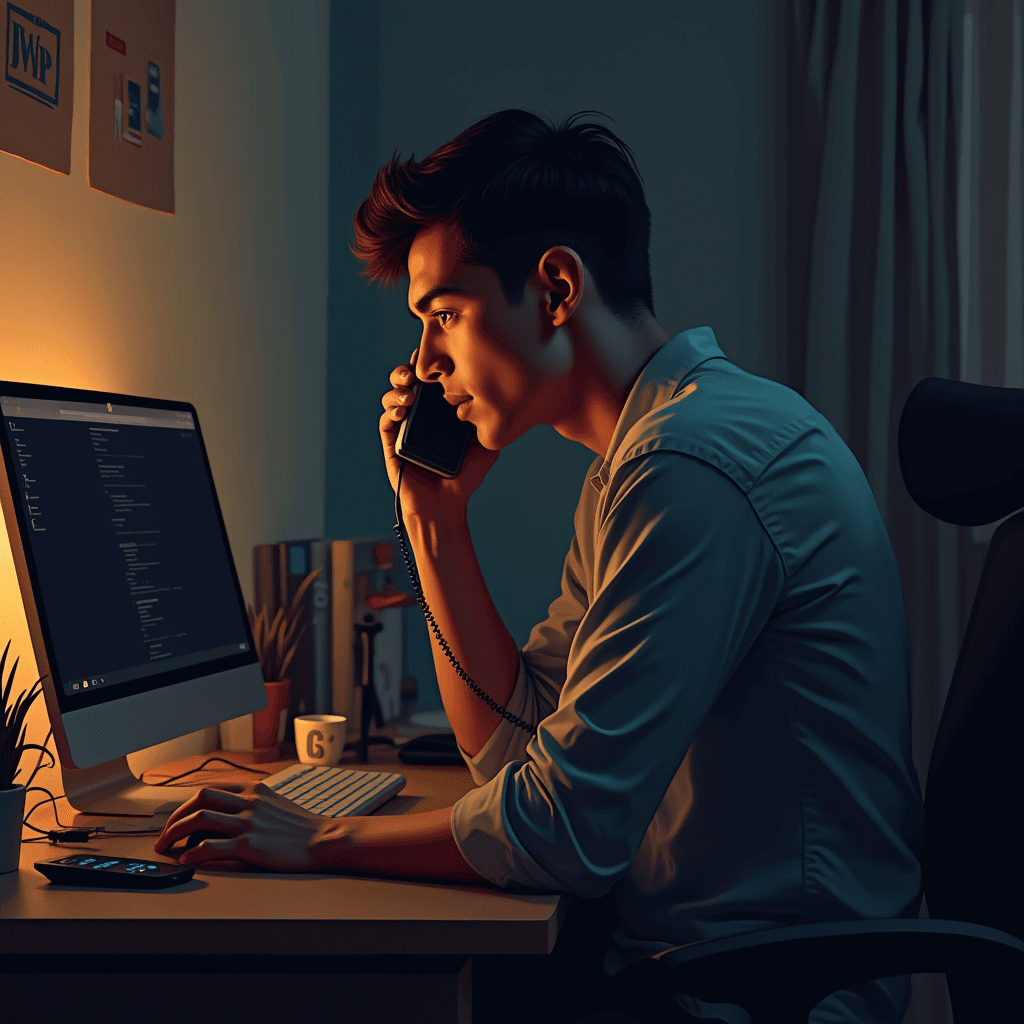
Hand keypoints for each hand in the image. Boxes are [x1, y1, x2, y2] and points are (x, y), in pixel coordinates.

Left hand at [152, 782, 330, 871]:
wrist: (324, 839)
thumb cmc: (301, 827)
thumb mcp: (275, 803)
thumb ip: (251, 802)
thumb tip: (224, 815)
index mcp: (254, 788)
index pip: (210, 788)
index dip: (186, 804)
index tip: (176, 819)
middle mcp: (249, 800)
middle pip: (199, 799)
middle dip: (174, 817)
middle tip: (164, 835)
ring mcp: (249, 821)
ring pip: (200, 818)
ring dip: (175, 832)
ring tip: (166, 847)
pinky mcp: (250, 844)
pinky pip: (211, 846)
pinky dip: (193, 852)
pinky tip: (187, 859)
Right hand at [379, 348, 499, 520]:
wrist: (446, 507)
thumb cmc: (464, 479)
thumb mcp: (485, 448)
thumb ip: (491, 426)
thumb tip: (505, 403)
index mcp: (439, 413)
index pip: (431, 382)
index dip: (431, 365)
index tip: (438, 353)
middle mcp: (420, 417)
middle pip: (407, 383)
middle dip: (408, 370)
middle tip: (416, 370)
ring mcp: (404, 429)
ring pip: (392, 397)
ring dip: (397, 388)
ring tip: (410, 392)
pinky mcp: (391, 444)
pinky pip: (385, 422)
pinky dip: (391, 411)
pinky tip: (402, 409)